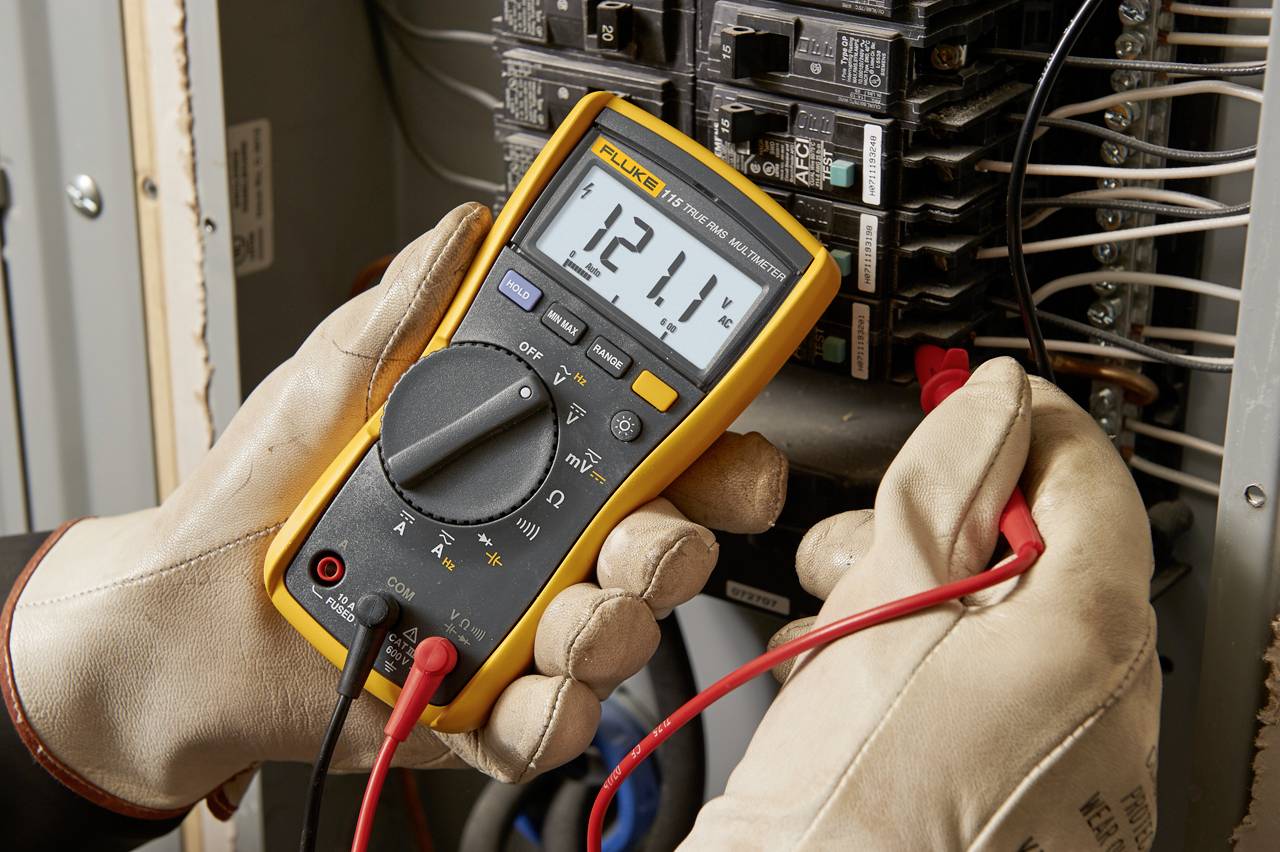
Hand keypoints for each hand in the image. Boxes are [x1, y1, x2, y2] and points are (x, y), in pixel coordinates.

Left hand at [0, 203, 786, 817]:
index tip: (727, 437)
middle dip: (677, 541)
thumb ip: (412, 303)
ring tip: (546, 608)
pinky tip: (506, 680)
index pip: (657, 443)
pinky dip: (549, 707)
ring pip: (629, 628)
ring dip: (608, 621)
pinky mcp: (488, 696)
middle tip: (632, 531)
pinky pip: (559, 717)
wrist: (191, 615)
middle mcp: (546, 536)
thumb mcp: (338, 377)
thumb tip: (468, 228)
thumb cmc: (263, 494)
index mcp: (529, 454)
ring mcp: (523, 618)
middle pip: (671, 541)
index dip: (716, 443)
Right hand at [684, 358, 1159, 849]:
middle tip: (878, 533)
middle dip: (948, 526)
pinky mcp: (1032, 793)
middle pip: (1042, 554)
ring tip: (844, 625)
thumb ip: (948, 477)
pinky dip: (927, 662)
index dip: (1026, 423)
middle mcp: (1111, 709)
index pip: (1091, 480)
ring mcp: (1075, 762)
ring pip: (1007, 621)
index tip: (977, 400)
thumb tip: (988, 402)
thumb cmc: (847, 793)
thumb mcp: (888, 596)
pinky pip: (993, 686)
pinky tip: (860, 682)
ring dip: (921, 597)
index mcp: (1097, 643)